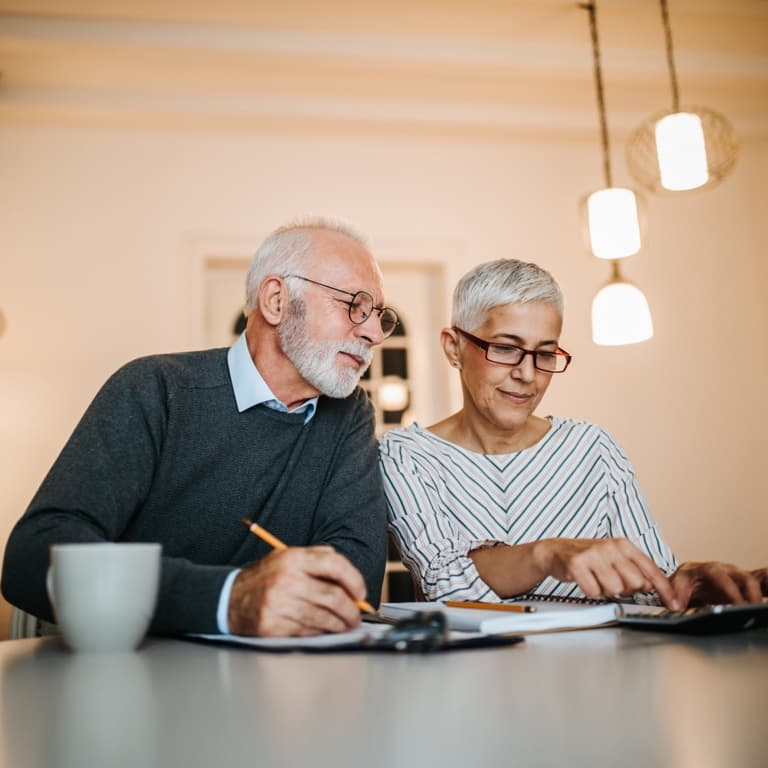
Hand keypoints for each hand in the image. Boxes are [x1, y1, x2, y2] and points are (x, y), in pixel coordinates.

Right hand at [227, 546, 368, 636]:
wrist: (229, 599)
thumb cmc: (266, 578)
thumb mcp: (288, 557)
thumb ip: (318, 559)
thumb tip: (350, 578)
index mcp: (293, 558)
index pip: (334, 564)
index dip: (354, 579)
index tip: (361, 592)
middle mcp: (286, 579)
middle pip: (332, 596)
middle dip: (351, 610)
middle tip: (357, 616)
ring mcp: (279, 604)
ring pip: (323, 617)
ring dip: (340, 625)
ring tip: (345, 625)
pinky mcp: (273, 626)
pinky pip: (307, 631)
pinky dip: (321, 632)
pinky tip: (325, 630)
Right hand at [537, 537, 680, 609]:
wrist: (555, 551)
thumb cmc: (588, 558)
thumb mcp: (614, 558)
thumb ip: (635, 570)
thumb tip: (653, 586)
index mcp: (623, 545)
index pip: (651, 569)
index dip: (664, 589)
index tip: (674, 604)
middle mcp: (610, 547)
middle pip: (634, 583)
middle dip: (625, 589)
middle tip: (610, 581)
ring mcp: (593, 554)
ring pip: (614, 589)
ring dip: (605, 591)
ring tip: (596, 579)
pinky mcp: (577, 564)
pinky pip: (594, 591)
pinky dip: (590, 591)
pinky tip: (585, 580)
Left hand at [670, 561, 764, 607]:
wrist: (690, 578)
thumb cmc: (684, 580)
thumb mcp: (676, 584)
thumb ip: (674, 594)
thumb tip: (676, 605)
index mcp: (708, 568)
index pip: (720, 576)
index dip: (730, 590)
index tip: (737, 604)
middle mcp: (727, 569)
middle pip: (745, 577)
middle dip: (752, 593)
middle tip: (754, 610)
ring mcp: (738, 576)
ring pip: (759, 578)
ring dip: (767, 587)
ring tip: (766, 606)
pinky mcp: (747, 584)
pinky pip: (764, 583)